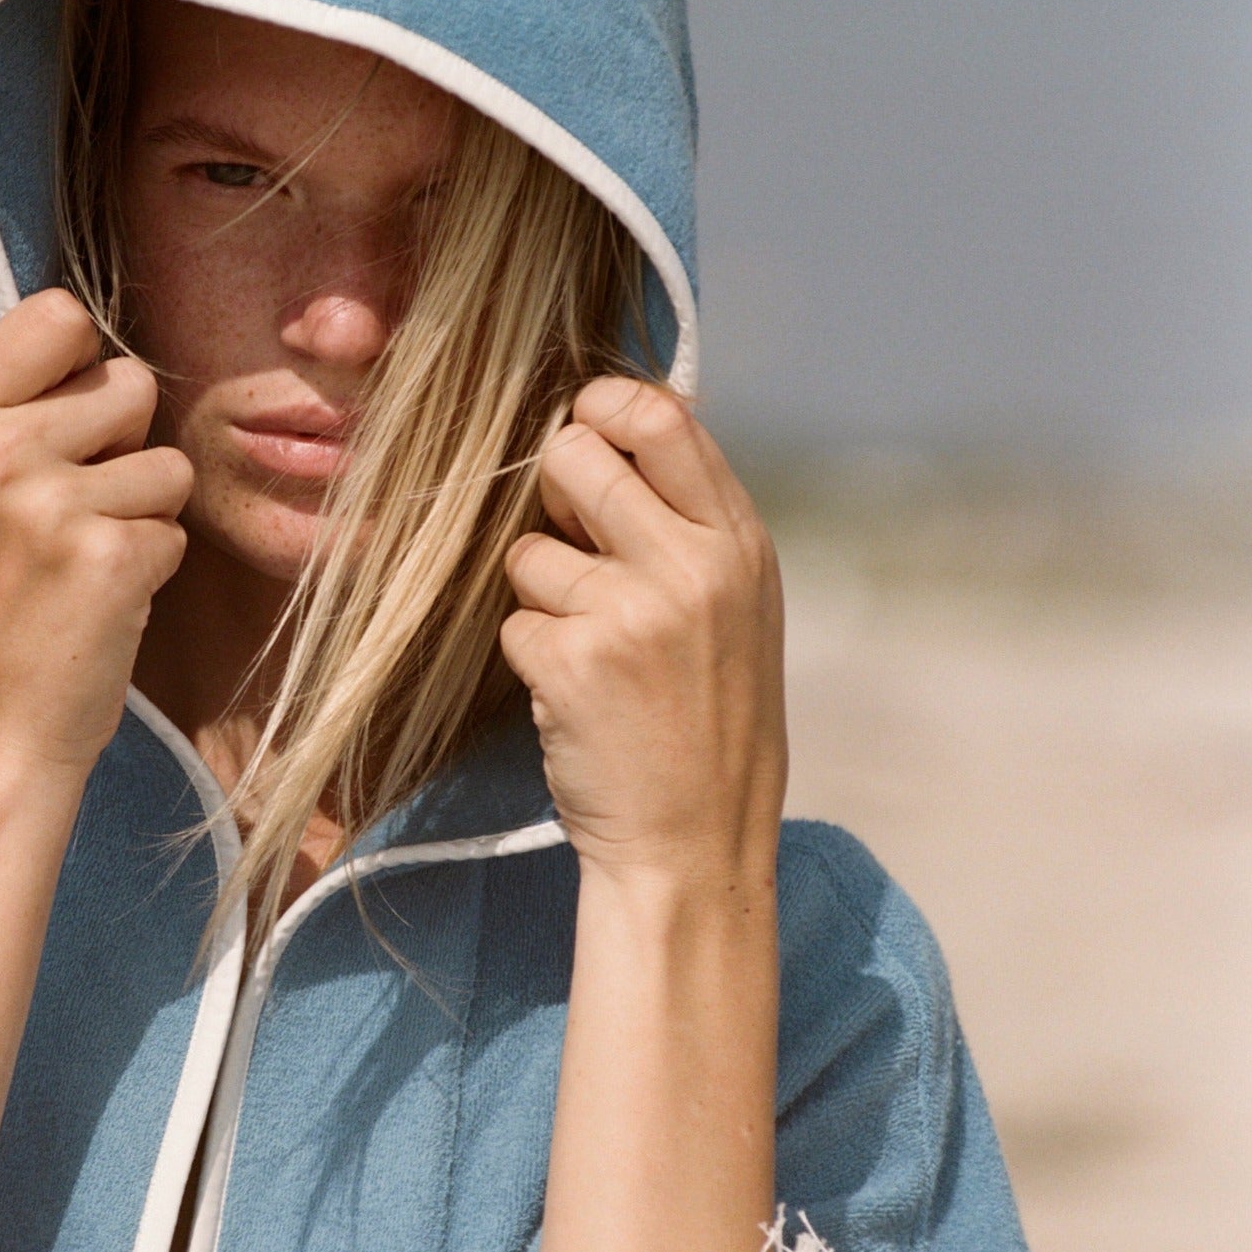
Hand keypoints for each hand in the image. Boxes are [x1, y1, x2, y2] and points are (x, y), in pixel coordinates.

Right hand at [0, 288, 193, 780]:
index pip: (56, 314)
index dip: (85, 364)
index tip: (68, 424)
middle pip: (130, 384)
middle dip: (124, 448)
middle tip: (72, 518)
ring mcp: (49, 502)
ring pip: (165, 461)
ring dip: (144, 514)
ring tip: (82, 567)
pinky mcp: (107, 557)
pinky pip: (175, 528)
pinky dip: (151, 571)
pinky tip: (100, 607)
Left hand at [500, 379, 786, 883]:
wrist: (694, 845)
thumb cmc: (710, 725)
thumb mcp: (737, 610)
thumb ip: (688, 526)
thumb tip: (608, 432)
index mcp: (739, 545)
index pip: (664, 419)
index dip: (604, 406)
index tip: (583, 423)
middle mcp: (692, 567)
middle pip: (577, 456)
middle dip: (550, 490)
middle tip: (565, 538)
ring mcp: (630, 613)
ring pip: (528, 549)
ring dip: (539, 595)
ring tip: (588, 648)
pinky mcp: (571, 662)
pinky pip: (512, 621)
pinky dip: (529, 656)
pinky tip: (574, 697)